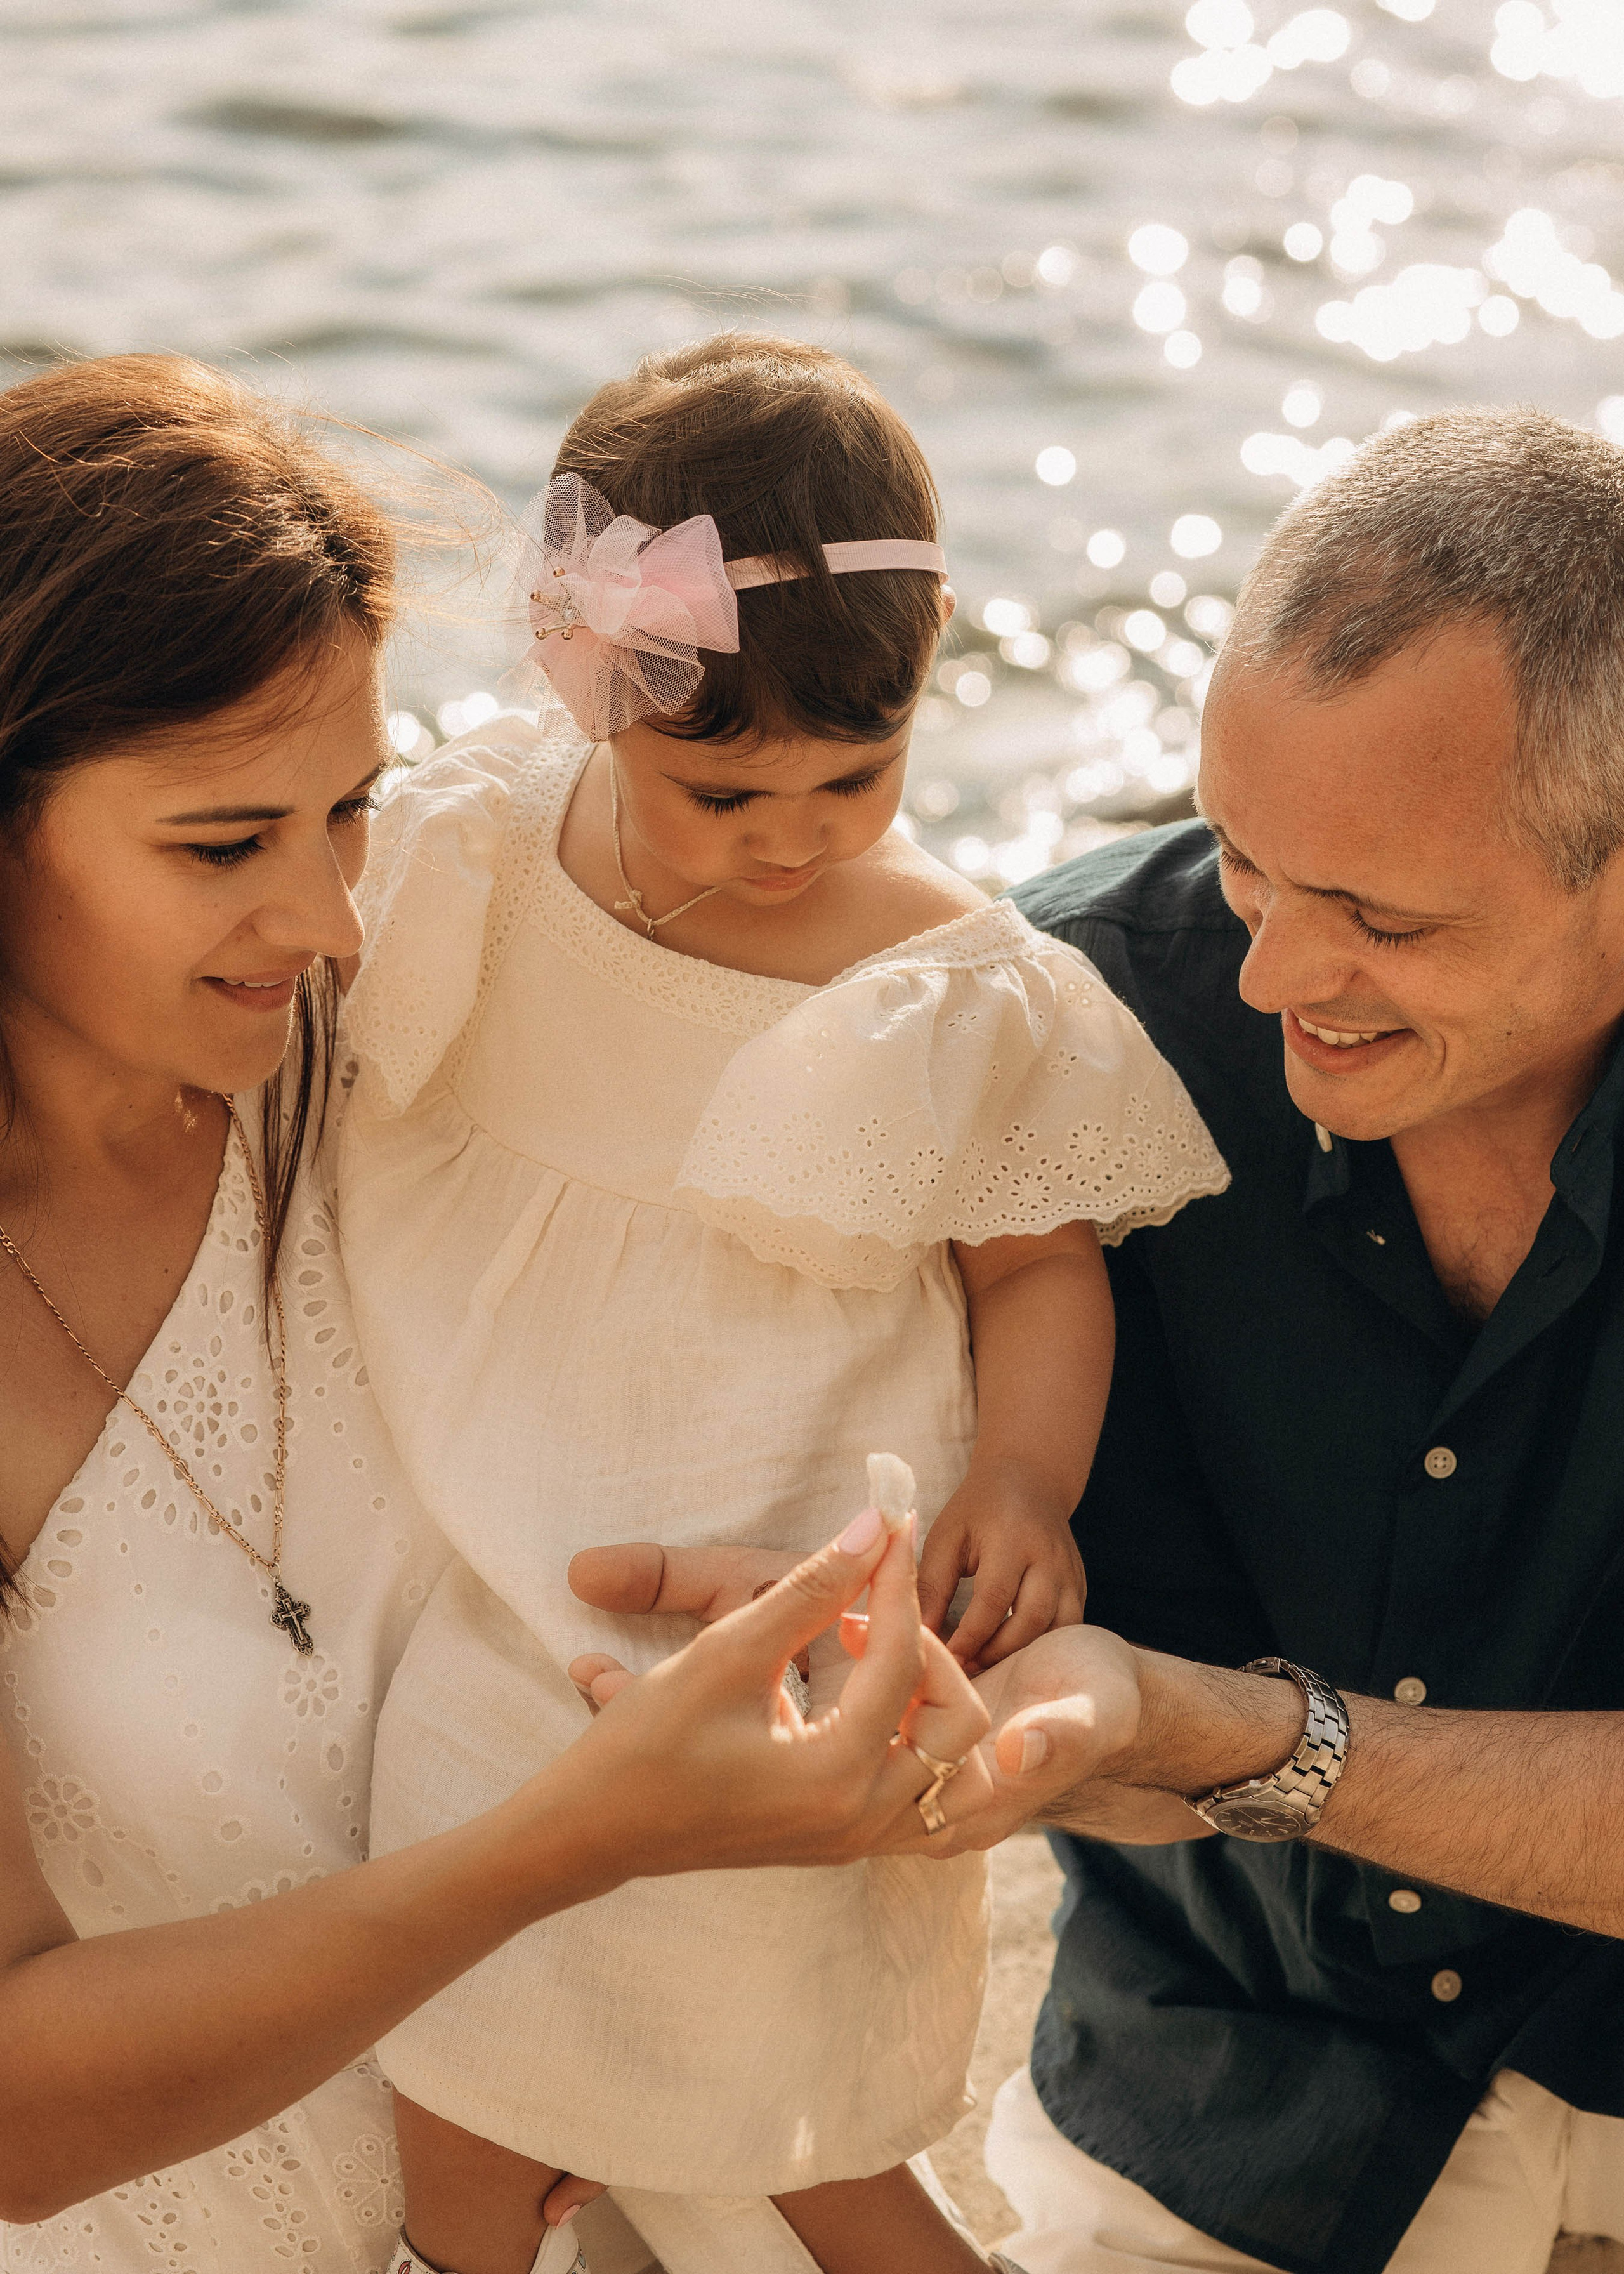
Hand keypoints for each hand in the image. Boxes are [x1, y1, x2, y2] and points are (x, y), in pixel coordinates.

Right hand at [549, 1510, 992, 1881]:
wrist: (592, 1830)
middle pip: (958, 1724)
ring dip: (935, 1708)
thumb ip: (811, 1591)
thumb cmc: (645, 1745)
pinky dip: (919, 1747)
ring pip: (955, 1778)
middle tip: (863, 1611)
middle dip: (929, 1651)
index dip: (895, 1581)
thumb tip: (873, 1529)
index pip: (904, 1661)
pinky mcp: (841, 1842)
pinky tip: (871, 1700)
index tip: (888, 1526)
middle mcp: (860, 1819)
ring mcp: (854, 1841)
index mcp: (835, 1776)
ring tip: (875, 1661)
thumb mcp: (726, 1654)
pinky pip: (924, 1803)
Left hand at [860, 1624, 1207, 1856]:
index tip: (894, 1633)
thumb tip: (1019, 1752)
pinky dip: (867, 1679)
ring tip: (852, 1625)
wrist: (1100, 1691)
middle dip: (863, 1687)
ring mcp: (931, 1783)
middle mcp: (949, 1809)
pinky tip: (862, 1635)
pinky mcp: (921, 1751)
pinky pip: (877, 1724)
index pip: (914, 1766)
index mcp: (984, 1810)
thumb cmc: (1104, 1700)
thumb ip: (1060, 1736)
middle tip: (853, 1625)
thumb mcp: (1094, 1712)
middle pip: (879, 1762)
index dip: (900, 1695)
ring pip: (870, 1742)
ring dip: (859, 1680)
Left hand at [916, 1461, 1086, 1671]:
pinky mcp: (1081, 1586)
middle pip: (1031, 1619)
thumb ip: (932, 1584)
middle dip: (997, 1652)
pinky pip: (1068, 1628)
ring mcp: (1071, 1573)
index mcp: (1012, 1538)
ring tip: (988, 1666)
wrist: (1029, 1479)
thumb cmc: (978, 1509)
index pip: (993, 1599)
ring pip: (1057, 1629)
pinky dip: (1043, 1648)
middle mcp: (1050, 1557)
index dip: (969, 1636)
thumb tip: (917, 1635)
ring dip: (1023, 1655)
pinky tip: (1014, 1657)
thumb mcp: (947, 1536)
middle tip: (967, 1670)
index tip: (947, 1662)